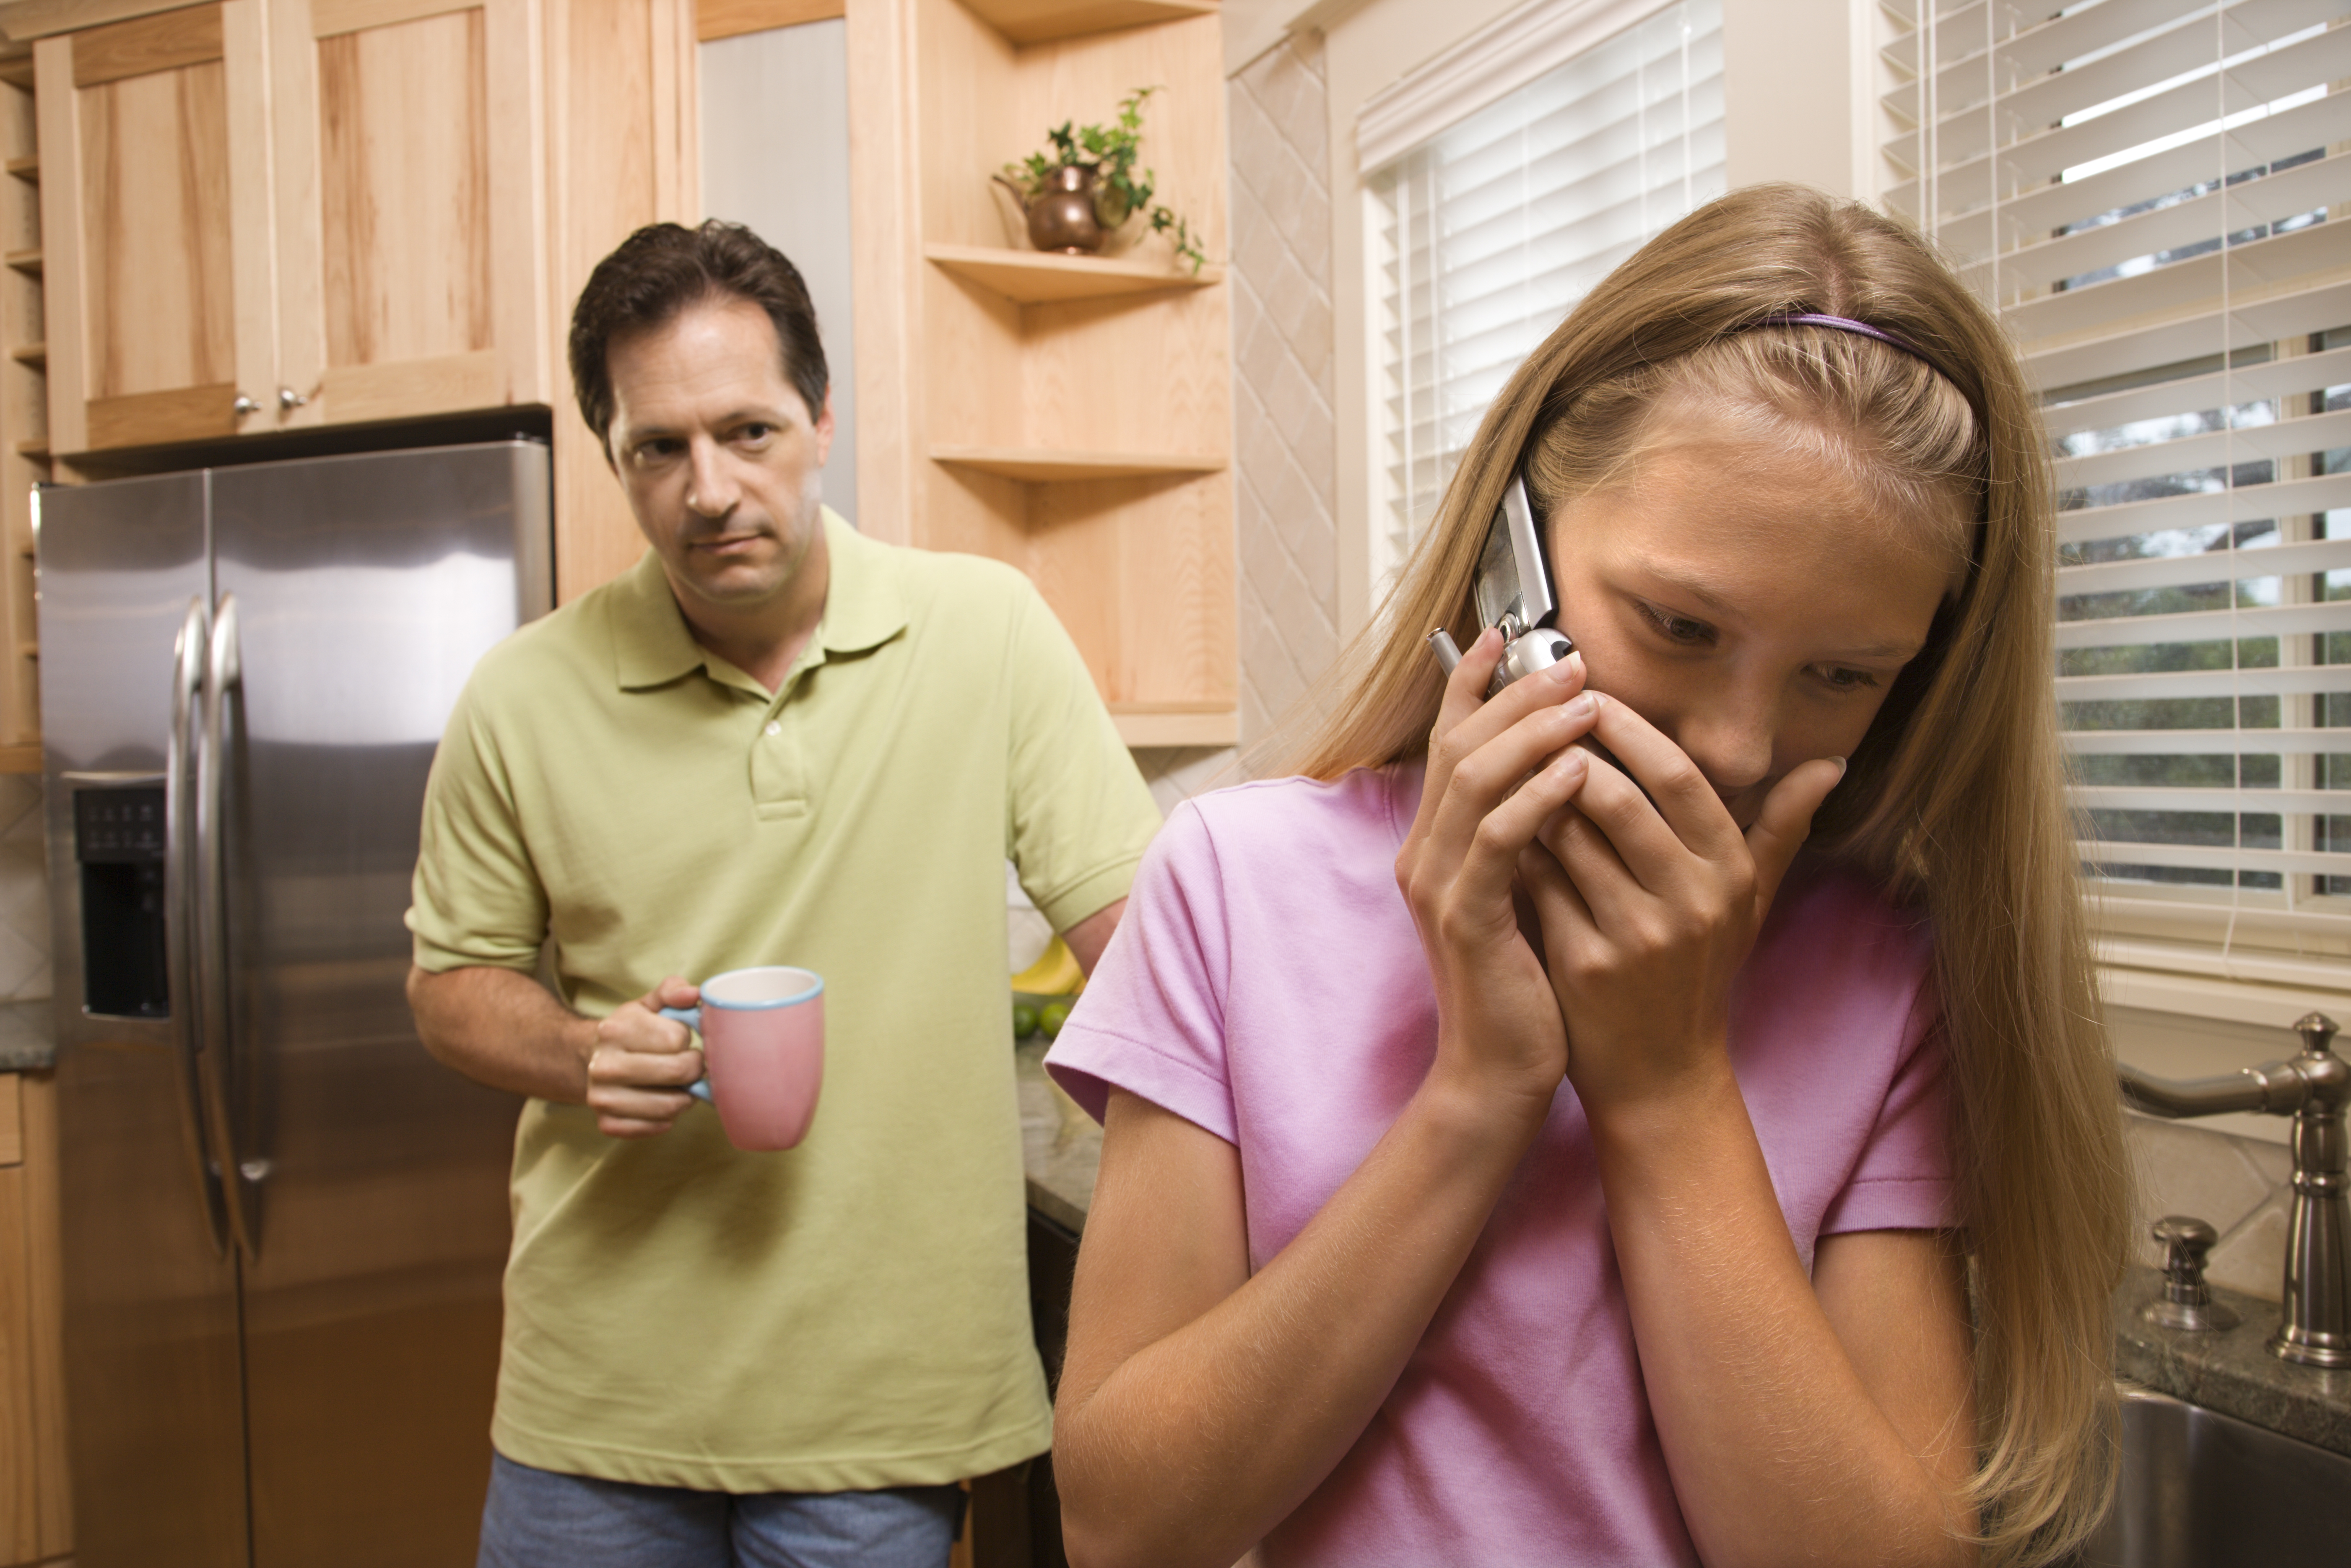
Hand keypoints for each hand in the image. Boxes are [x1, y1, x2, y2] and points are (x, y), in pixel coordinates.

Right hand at [584, 976, 705, 1137]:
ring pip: (670, 1105)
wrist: (592, 1060)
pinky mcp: (607, 1123)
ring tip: (678, 1084)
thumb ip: (672, 991)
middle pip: (678, 1071)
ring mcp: (602, 1098)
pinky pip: (654, 1128)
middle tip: (688, 1064)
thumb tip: (694, 994)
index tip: (679, 1039)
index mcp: (614, 1030)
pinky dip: (666, 1118)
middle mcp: (603, 1066)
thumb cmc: (631, 1031)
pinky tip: (660, 1101)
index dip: (686, 1039)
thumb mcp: (648, 1004)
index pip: (677, 1038)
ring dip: (684, 1096)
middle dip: (693, 1068)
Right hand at [1397, 628, 1604, 1124]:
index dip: (1475, 685)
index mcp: (1440, 846)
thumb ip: (1536, 835)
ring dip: (1532, 734)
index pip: (1451, 744)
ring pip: (1476, 781)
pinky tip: (1581, 772)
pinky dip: (1538, 798)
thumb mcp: (1530, 893)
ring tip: (1586, 703)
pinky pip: (1499, 840)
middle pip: (1459, 747)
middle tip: (1571, 659)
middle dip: (1513, 695)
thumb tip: (1574, 769)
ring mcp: (1440, 885)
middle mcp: (1426, 855)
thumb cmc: (1525, 986)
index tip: (1514, 636)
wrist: (1498, 1073)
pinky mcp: (1466, 918)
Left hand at [1515, 696, 1842, 1119]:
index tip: (1592, 694)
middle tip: (1538, 719)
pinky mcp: (1585, 963)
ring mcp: (1636, 935)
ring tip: (1513, 766)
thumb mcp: (1751, 904)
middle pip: (1619, 798)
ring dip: (1535, 795)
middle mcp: (1691, 902)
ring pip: (1569, 835)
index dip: (1633, 729)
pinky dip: (1519, 849)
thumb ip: (1782, 829)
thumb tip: (1830, 764)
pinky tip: (1502, 830)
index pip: (1681, 779)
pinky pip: (1540, 882)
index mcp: (1730, 874)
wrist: (1661, 1074)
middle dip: (1571, 751)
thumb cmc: (1700, 974)